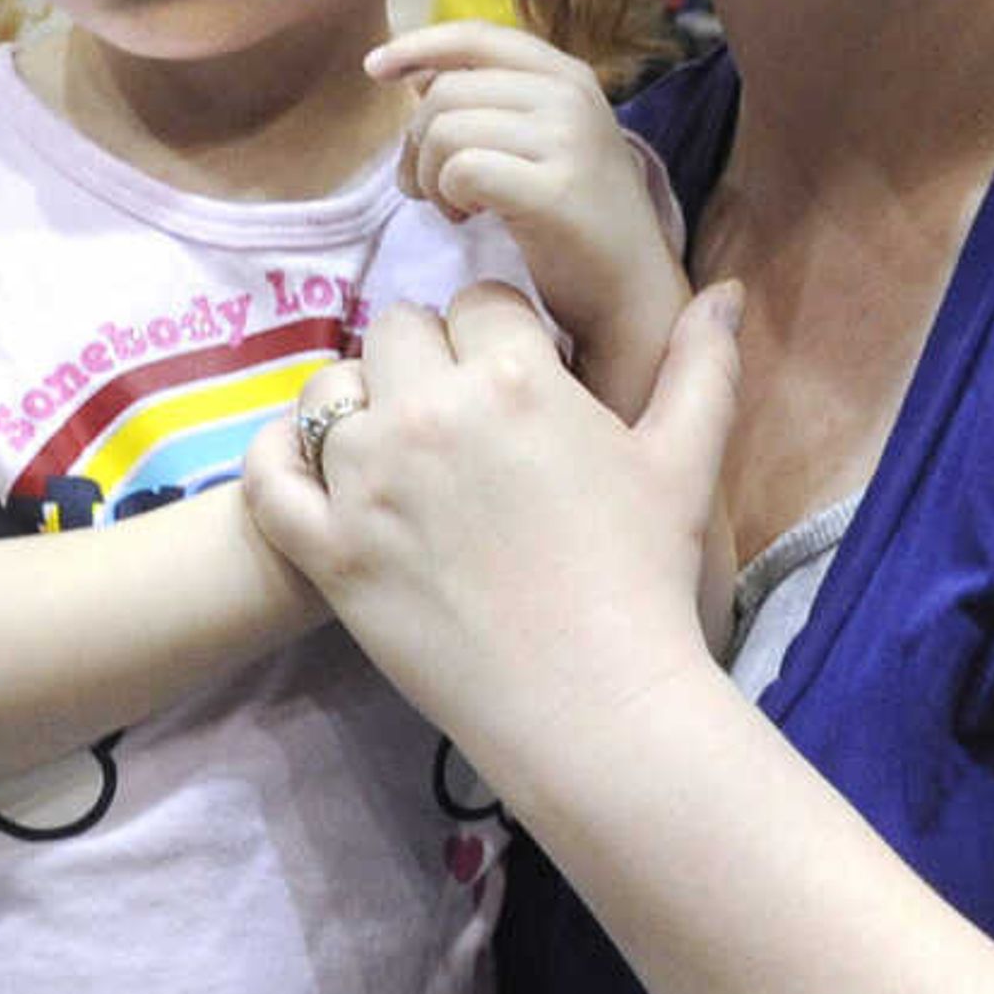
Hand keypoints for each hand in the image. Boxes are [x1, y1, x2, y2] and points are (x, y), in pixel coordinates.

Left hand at [242, 282, 736, 800]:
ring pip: (331, 390)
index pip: (482, 304)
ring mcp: (366, 478)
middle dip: (429, 359)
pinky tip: (313, 470)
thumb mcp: (686, 463)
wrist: (592, 700)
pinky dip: (279, 460)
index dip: (502, 337)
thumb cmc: (646, 580)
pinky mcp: (325, 547)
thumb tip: (726, 294)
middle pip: (398, 331)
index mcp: (517, 376)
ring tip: (399, 451)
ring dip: (361, 405)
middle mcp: (429, 409)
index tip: (518, 381)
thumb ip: (703, 368)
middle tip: (461, 419)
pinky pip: (267, 474)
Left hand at [368, 22, 680, 393]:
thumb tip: (417, 72)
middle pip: (446, 91)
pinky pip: (460, 171)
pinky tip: (469, 217)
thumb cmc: (577, 219)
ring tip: (453, 206)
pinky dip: (446, 197)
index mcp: (569, 76)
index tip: (375, 70)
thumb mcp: (543, 141)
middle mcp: (572, 96)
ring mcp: (568, 140)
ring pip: (445, 129)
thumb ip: (491, 102)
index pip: (477, 36)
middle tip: (425, 188)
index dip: (417, 45)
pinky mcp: (554, 190)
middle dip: (415, 142)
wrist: (631, 288)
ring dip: (427, 174)